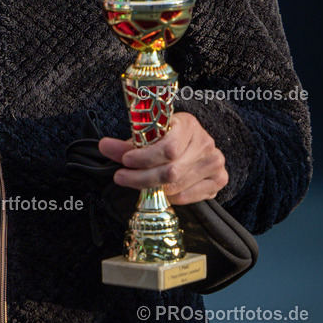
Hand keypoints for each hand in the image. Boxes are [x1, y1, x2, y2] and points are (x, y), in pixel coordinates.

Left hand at [98, 111, 227, 204]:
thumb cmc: (167, 140)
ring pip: (177, 185)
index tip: (125, 161)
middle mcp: (206, 143)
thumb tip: (103, 146)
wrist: (194, 147)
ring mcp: (214, 162)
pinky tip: (161, 190)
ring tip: (140, 183)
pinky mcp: (219, 180)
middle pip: (171, 170)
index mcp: (188, 124)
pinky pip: (189, 196)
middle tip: (121, 177)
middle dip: (141, 177)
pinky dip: (171, 197)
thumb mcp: (148, 137)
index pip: (168, 148)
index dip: (144, 158)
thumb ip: (126, 144)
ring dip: (153, 188)